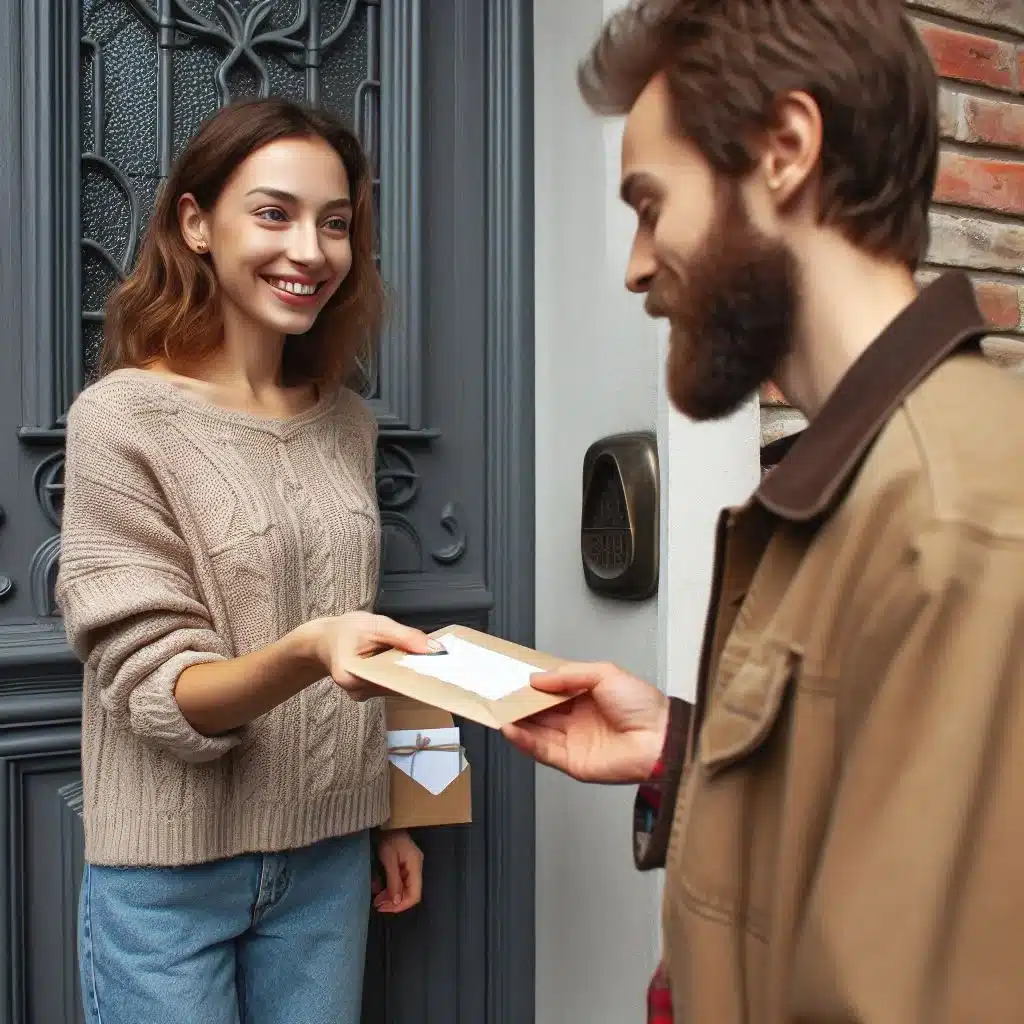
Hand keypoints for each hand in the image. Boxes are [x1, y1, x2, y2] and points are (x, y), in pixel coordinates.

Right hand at [301, 612, 441, 699]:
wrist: (326, 639)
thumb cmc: (346, 630)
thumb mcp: (376, 624)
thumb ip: (404, 636)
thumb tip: (434, 649)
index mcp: (352, 677)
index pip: (393, 680)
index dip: (416, 675)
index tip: (440, 671)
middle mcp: (358, 691)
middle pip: (396, 686)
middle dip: (418, 675)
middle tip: (444, 665)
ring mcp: (364, 694)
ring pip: (397, 686)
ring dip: (412, 674)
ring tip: (433, 663)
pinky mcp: (371, 691)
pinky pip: (393, 684)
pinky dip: (404, 674)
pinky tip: (416, 665)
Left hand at [372, 830, 423, 913]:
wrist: (386, 825)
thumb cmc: (388, 838)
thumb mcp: (388, 859)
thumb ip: (393, 881)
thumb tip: (396, 902)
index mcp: (415, 866)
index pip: (415, 894)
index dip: (401, 905)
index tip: (385, 908)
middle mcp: (416, 868)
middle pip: (409, 893)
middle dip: (393, 902)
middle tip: (377, 904)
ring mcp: (410, 867)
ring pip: (403, 889)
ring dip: (389, 896)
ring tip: (375, 899)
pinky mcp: (403, 866)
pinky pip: (398, 882)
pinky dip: (388, 887)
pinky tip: (377, 888)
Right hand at [500, 662, 669, 783]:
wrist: (661, 739)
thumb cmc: (643, 706)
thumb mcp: (605, 674)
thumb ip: (568, 674)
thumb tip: (537, 678)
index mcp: (586, 697)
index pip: (551, 691)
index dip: (532, 686)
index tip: (512, 678)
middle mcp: (577, 719)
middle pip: (539, 712)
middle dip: (518, 704)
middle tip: (497, 695)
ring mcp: (573, 741)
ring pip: (536, 731)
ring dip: (516, 722)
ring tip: (497, 711)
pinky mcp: (572, 762)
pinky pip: (542, 750)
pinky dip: (524, 741)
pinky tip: (510, 729)